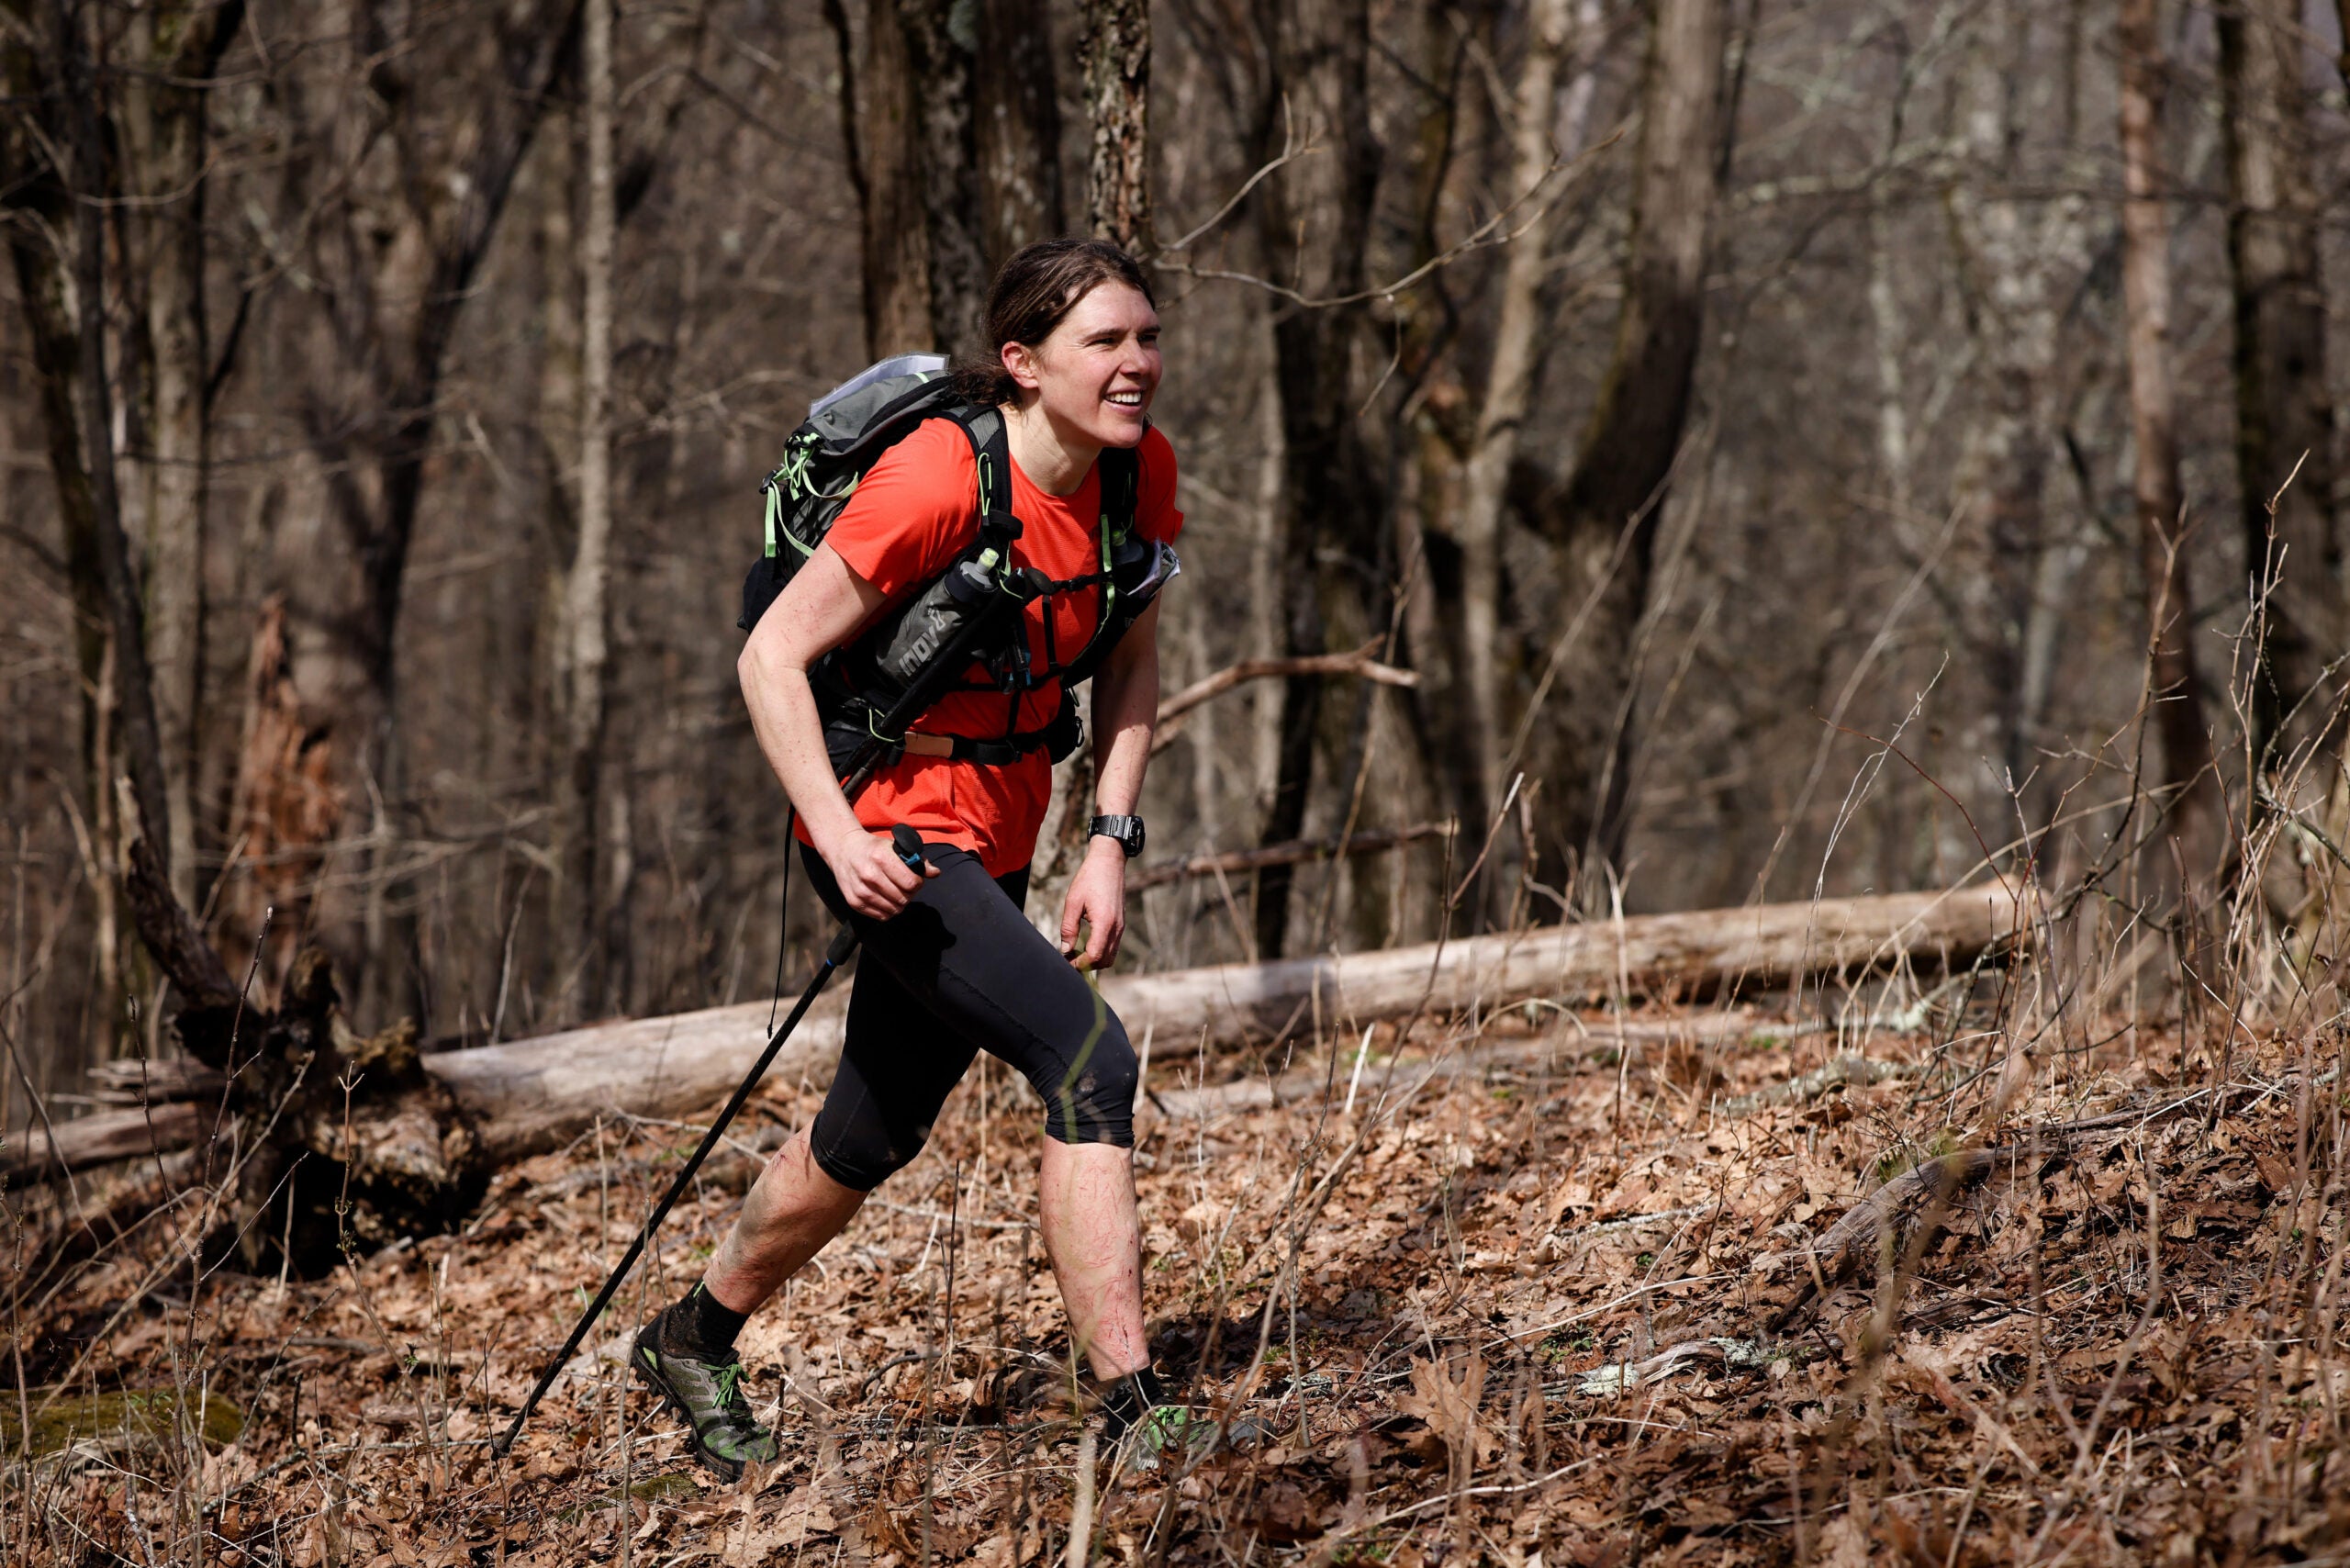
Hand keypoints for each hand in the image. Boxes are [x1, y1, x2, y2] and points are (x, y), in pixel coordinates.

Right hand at [822, 827, 935, 918]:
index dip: (918, 882)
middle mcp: (870, 875)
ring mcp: (861, 891)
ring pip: (894, 910)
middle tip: (906, 886)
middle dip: (910, 894)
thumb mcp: (895, 847)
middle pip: (904, 898)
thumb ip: (916, 860)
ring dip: (900, 903)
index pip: (911, 883)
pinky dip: (888, 911)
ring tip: (896, 892)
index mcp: (881, 858)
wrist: (844, 849)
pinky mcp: (854, 902)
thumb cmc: (873, 848)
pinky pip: (881, 916)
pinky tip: (886, 899)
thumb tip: (935, 873)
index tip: (915, 879)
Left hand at [1060, 838, 1127, 969]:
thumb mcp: (1073, 901)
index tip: (1066, 961)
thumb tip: (1065, 949)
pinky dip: (1100, 951)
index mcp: (1105, 922)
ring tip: (1076, 954)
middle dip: (1087, 965)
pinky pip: (1113, 946)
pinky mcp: (1120, 923)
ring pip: (1110, 956)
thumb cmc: (1089, 878)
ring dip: (1094, 960)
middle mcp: (1116, 927)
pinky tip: (1086, 944)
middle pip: (1104, 961)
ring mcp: (1121, 926)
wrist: (1109, 862)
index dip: (1079, 963)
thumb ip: (1068, 928)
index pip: (1094, 955)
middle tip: (1069, 960)